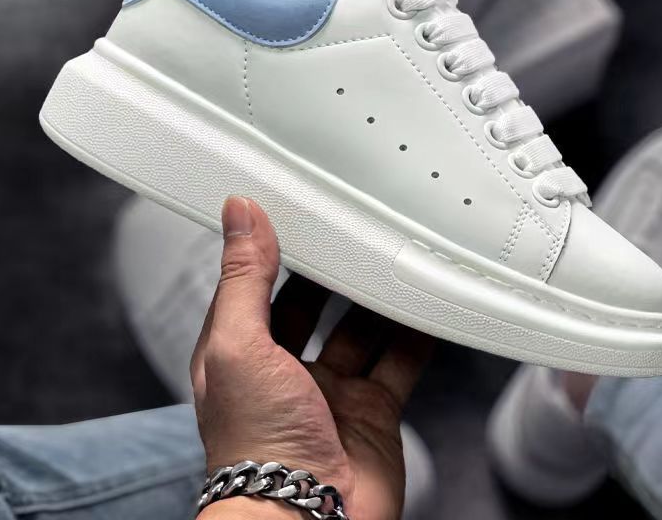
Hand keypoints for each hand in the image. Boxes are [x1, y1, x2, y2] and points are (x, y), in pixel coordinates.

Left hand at [191, 197, 432, 519]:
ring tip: (393, 263)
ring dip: (377, 301)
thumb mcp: (238, 345)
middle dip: (332, 274)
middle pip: (313, 305)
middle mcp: (285, 371)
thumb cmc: (255, 447)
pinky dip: (415, 336)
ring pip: (360, 329)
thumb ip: (243, 278)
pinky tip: (423, 310)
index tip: (296, 215)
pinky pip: (399, 362)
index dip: (274, 251)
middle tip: (354, 234)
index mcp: (241, 353)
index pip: (256, 286)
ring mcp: (331, 392)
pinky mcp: (373, 411)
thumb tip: (238, 214)